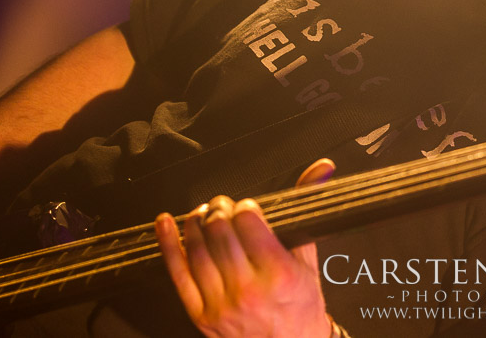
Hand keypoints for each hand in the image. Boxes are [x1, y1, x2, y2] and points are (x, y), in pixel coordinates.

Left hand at [155, 159, 336, 336]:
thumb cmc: (301, 305)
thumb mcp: (309, 259)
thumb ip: (308, 210)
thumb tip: (320, 169)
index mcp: (279, 274)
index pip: (248, 221)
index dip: (245, 206)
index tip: (248, 207)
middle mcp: (249, 290)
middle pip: (220, 231)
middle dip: (220, 209)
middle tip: (224, 206)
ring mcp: (222, 304)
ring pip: (197, 249)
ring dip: (196, 222)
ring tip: (202, 213)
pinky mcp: (201, 316)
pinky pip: (178, 273)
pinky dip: (169, 244)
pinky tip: (166, 224)